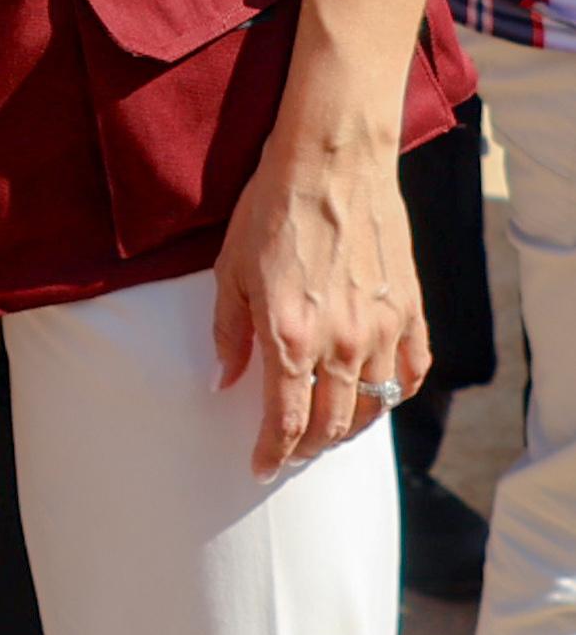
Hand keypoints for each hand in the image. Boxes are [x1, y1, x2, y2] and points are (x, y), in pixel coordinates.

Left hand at [212, 132, 427, 480]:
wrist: (330, 166)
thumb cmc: (269, 213)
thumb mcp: (229, 272)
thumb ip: (229, 334)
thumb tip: (223, 383)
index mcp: (291, 339)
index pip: (286, 421)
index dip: (272, 452)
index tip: (259, 468)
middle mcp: (342, 344)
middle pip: (332, 424)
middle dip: (307, 448)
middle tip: (289, 452)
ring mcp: (383, 331)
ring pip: (374, 407)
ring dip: (349, 429)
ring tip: (327, 432)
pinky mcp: (411, 312)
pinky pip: (412, 373)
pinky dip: (395, 396)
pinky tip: (378, 398)